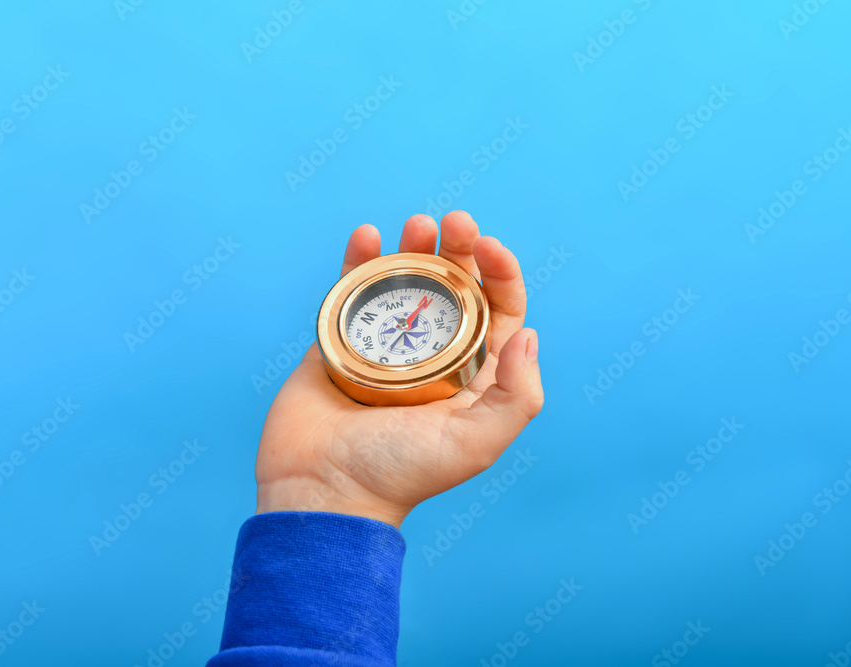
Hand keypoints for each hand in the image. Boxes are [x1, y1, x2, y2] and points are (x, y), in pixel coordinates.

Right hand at [255, 211, 543, 527]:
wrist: (321, 489)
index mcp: (470, 375)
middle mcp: (432, 355)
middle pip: (453, 287)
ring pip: (405, 281)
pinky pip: (354, 289)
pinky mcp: (340, 339)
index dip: (501, 273)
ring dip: (415, 247)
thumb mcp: (475, 444)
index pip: (498, 312)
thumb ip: (516, 396)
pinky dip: (360, 258)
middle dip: (458, 249)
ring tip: (417, 224)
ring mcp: (385, 344)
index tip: (487, 247)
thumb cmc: (399, 472)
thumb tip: (529, 334)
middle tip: (454, 223)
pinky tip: (368, 234)